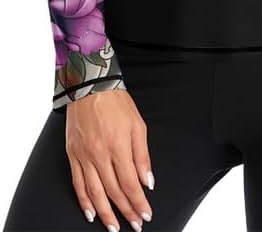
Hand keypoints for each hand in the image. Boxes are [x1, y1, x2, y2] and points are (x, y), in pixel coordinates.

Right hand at [65, 89, 154, 230]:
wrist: (90, 86)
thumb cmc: (116, 102)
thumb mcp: (138, 125)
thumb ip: (142, 156)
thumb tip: (147, 181)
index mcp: (118, 146)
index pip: (130, 183)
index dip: (138, 202)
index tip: (145, 214)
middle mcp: (100, 154)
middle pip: (114, 191)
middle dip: (126, 211)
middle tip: (135, 224)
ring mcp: (84, 156)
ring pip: (95, 193)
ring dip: (105, 213)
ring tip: (114, 227)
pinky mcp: (72, 154)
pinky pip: (78, 183)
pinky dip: (84, 201)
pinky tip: (91, 212)